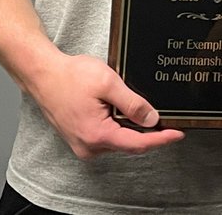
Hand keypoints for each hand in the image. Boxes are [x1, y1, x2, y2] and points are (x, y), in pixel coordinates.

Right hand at [25, 51, 183, 158]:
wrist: (43, 75)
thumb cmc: (70, 76)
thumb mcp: (108, 83)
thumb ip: (132, 103)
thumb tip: (152, 119)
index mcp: (97, 135)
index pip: (138, 144)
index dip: (161, 139)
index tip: (178, 134)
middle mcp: (89, 146)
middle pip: (129, 145)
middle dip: (149, 134)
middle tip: (168, 121)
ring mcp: (83, 144)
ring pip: (119, 141)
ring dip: (133, 130)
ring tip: (145, 112)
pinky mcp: (81, 138)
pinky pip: (107, 137)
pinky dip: (120, 128)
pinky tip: (126, 114)